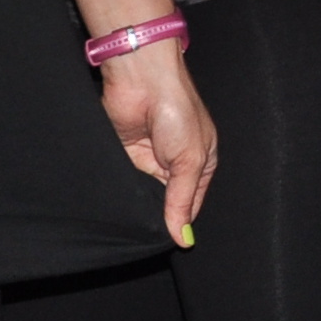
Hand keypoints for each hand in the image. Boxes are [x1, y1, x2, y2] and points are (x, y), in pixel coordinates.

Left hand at [100, 42, 216, 239]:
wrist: (141, 80)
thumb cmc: (178, 109)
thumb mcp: (190, 160)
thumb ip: (182, 200)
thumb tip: (183, 237)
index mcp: (200, 163)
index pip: (191, 204)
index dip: (182, 221)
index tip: (172, 239)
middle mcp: (174, 163)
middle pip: (166, 202)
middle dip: (160, 214)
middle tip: (151, 232)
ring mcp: (148, 159)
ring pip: (142, 195)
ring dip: (139, 202)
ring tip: (135, 216)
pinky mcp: (124, 155)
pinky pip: (123, 182)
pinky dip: (121, 190)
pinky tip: (119, 200)